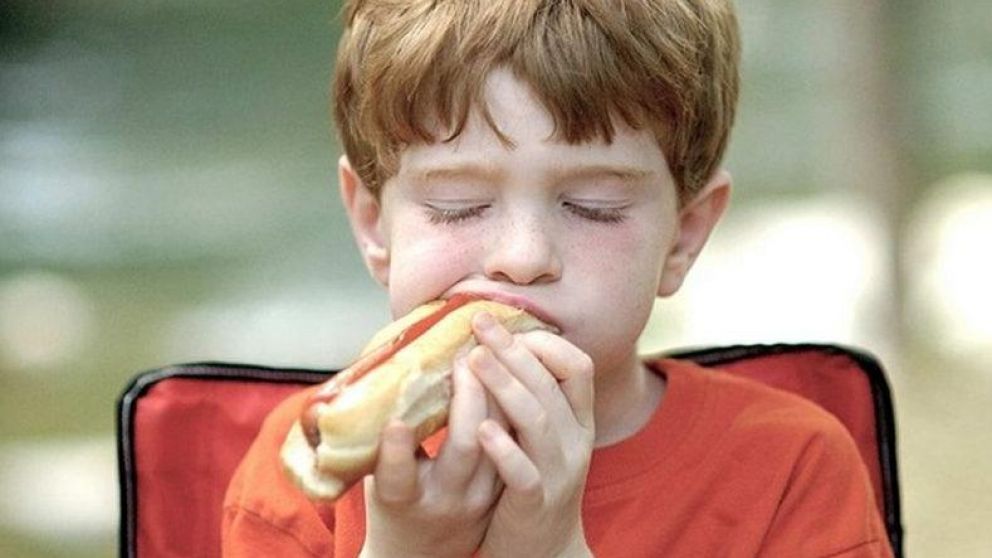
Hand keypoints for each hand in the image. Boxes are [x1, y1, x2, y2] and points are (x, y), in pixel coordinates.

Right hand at [360, 358, 502, 557]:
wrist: (420, 555)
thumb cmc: (392, 505)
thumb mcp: (376, 477)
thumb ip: (379, 439)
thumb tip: (378, 374)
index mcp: (401, 500)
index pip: (397, 479)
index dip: (396, 452)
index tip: (395, 422)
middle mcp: (444, 501)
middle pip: (464, 447)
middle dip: (467, 395)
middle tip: (463, 355)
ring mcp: (479, 498)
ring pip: (498, 439)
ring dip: (497, 393)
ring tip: (491, 356)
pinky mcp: (502, 491)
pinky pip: (514, 441)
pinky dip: (512, 407)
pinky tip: (512, 377)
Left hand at [469, 312, 595, 557]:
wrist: (544, 553)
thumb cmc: (532, 485)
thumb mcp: (543, 439)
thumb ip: (531, 400)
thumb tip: (497, 346)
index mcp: (578, 422)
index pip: (578, 366)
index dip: (543, 341)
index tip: (505, 324)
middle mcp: (575, 443)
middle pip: (551, 384)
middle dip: (514, 349)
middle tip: (479, 324)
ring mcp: (559, 473)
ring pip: (538, 420)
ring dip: (504, 385)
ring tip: (473, 360)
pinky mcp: (536, 504)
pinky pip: (524, 472)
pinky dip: (504, 448)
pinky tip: (481, 429)